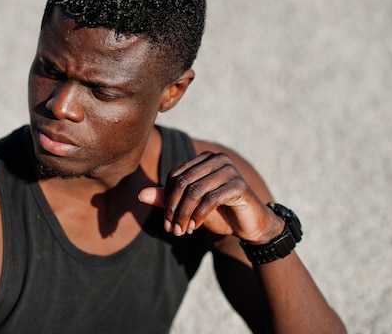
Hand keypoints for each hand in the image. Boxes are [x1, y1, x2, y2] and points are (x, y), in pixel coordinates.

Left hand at [138, 152, 282, 242]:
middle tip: (172, 229)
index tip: (167, 223)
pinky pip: (210, 199)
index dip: (167, 200)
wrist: (250, 226)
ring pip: (195, 191)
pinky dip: (199, 215)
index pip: (175, 176)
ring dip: (184, 214)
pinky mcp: (239, 185)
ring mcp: (229, 170)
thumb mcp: (189, 206)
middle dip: (173, 208)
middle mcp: (216, 159)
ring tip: (182, 231)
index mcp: (203, 159)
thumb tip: (141, 195)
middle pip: (183, 182)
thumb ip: (167, 199)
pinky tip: (195, 227)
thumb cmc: (219, 213)